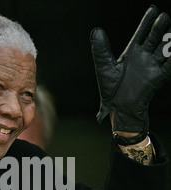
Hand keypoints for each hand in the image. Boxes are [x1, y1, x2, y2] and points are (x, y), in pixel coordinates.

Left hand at [90, 6, 170, 143]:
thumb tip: (96, 31)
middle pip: (154, 38)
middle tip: (163, 18)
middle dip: (159, 28)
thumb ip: (101, 50)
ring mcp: (151, 67)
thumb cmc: (110, 91)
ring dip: (169, 40)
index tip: (153, 10)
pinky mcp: (156, 79)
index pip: (141, 34)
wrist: (118, 109)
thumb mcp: (104, 68)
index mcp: (131, 54)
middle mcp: (143, 58)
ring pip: (164, 49)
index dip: (146, 22)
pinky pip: (168, 67)